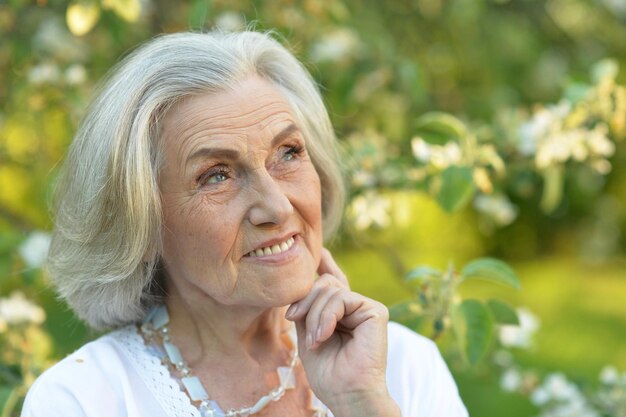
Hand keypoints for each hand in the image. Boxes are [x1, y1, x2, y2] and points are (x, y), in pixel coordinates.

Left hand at [285, 249, 399, 416]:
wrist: (346, 393)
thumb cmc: (328, 372)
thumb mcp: (308, 332)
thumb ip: (308, 306)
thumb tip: (310, 278)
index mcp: (341, 313)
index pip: (334, 282)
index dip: (326, 264)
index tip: (319, 251)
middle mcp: (356, 307)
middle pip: (323, 283)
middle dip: (305, 302)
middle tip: (298, 324)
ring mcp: (367, 308)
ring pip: (329, 288)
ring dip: (314, 315)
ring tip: (315, 340)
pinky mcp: (376, 311)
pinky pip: (342, 298)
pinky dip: (326, 316)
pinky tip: (324, 335)